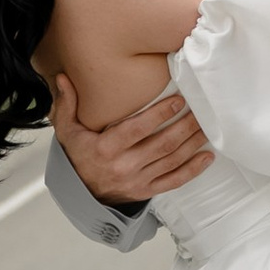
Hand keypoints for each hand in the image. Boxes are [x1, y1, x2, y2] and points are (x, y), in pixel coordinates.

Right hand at [49, 71, 210, 207]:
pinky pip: (174, 181)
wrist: (80, 193)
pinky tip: (206, 157)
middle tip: (201, 110)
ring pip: (171, 161)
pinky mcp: (146, 191)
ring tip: (207, 126)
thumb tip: (62, 77)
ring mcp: (137, 181)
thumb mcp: (67, 130)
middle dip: (184, 126)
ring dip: (192, 143)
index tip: (177, 101)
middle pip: (161, 145)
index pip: (137, 129)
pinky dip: (193, 170)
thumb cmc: (78, 156)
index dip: (159, 115)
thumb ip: (67, 104)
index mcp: (105, 148)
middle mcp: (123, 166)